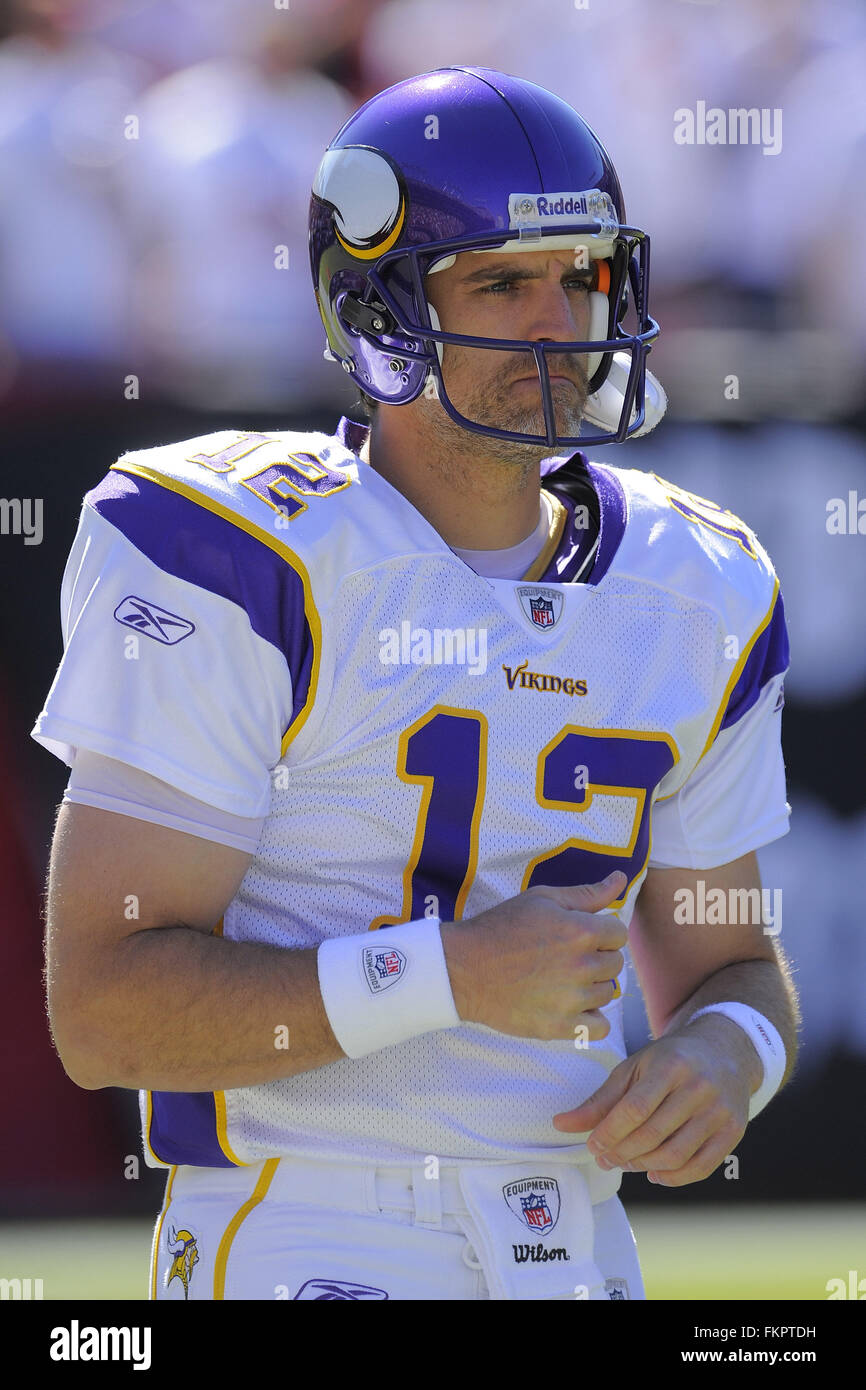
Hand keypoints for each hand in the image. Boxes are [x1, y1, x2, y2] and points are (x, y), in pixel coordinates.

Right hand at [441, 871, 626, 1040]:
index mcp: (580, 931)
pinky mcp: (559, 1026)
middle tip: (567, 956)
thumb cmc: (501, 928)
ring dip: (592, 986)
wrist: (464, 968)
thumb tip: (620, 879)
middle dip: (596, 957)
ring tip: (563, 979)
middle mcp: (581, 966)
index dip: (601, 932)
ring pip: (608, 993)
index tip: (580, 935)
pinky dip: (591, 1019)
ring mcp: (571, 1000)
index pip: (619, 935)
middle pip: (614, 964)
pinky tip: (572, 1007)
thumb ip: (587, 893)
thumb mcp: (542, 899)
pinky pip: (600, 1028)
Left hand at [551, 1030, 749, 1185]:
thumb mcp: (634, 1068)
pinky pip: (701, 1167)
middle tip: (604, 1158)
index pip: (634, 1110)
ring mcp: (719, 1111)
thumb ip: (600, 1099)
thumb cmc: (670, 1060)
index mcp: (670, 1066)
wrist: (724, 1051)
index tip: (592, 1145)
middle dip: (621, 1153)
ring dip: (643, 1166)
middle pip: (652, 1135)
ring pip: (675, 1155)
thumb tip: (561, 1125)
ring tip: (626, 1162)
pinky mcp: (733, 1131)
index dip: (609, 1133)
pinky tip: (654, 1172)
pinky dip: (674, 1178)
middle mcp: (698, 1088)